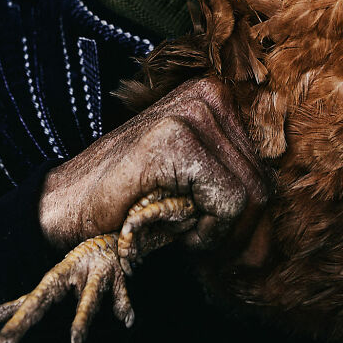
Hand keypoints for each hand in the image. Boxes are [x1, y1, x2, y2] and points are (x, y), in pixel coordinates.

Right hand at [38, 77, 268, 255]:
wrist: (67, 207)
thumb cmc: (133, 201)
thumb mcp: (195, 189)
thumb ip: (238, 198)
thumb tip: (274, 247)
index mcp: (218, 98)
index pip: (267, 168)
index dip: (250, 218)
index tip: (219, 237)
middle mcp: (210, 94)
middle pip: (263, 183)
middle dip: (236, 232)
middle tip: (195, 240)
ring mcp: (193, 111)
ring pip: (250, 195)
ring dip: (218, 233)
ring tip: (178, 228)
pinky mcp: (178, 137)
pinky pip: (227, 201)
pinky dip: (205, 231)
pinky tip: (171, 223)